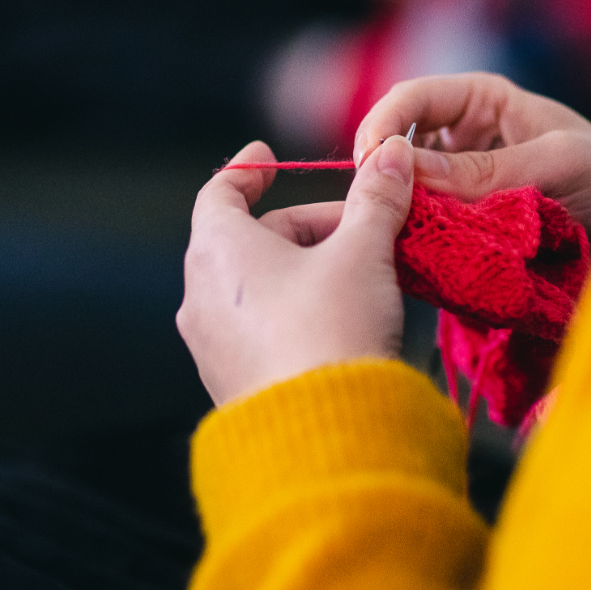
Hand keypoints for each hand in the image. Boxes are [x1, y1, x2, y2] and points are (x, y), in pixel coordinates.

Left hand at [176, 136, 413, 406]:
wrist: (324, 436)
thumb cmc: (333, 328)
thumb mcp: (363, 252)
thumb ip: (376, 197)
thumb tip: (390, 153)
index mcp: (218, 251)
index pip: (219, 192)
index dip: (247, 169)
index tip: (269, 155)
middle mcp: (200, 295)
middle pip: (251, 239)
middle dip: (309, 225)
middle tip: (362, 226)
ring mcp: (212, 344)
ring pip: (258, 284)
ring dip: (305, 267)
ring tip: (360, 273)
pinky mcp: (233, 382)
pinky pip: (259, 325)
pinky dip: (295, 307)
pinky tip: (342, 318)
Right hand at [353, 73, 590, 245]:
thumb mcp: (557, 164)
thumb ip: (486, 168)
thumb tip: (409, 170)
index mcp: (482, 99)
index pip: (412, 98)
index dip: (383, 125)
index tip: (370, 165)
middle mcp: (462, 134)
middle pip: (397, 142)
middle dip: (381, 170)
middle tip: (371, 206)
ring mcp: (459, 178)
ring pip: (405, 184)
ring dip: (395, 205)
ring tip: (386, 231)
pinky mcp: (460, 218)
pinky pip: (424, 219)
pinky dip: (413, 232)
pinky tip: (409, 249)